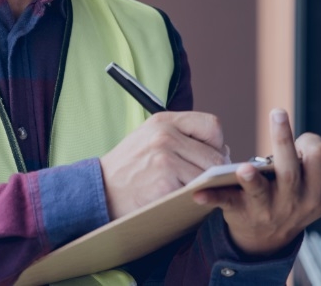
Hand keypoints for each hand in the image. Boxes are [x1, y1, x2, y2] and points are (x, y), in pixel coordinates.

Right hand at [99, 111, 227, 219]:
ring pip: (208, 175)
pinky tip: (183, 198)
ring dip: (206, 186)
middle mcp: (165, 136)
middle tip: (207, 181)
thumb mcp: (149, 139)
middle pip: (214, 154)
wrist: (99, 190)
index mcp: (164, 121)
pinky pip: (195, 191)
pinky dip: (195, 197)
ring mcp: (165, 159)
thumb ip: (181, 137)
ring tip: (193, 190)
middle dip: (216, 171)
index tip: (211, 156)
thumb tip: (220, 149)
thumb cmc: (128, 168)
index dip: (217, 143)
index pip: (211, 125)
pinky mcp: (164, 182)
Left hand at [191, 109, 320, 256]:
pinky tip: (198, 191)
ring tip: (245, 168)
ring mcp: (267, 209)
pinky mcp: (241, 213)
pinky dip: (212, 196)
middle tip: (277, 113)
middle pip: (293, 172)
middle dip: (285, 142)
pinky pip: (226, 203)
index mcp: (319, 194)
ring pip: (261, 192)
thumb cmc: (298, 202)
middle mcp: (295, 202)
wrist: (266, 240)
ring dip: (253, 180)